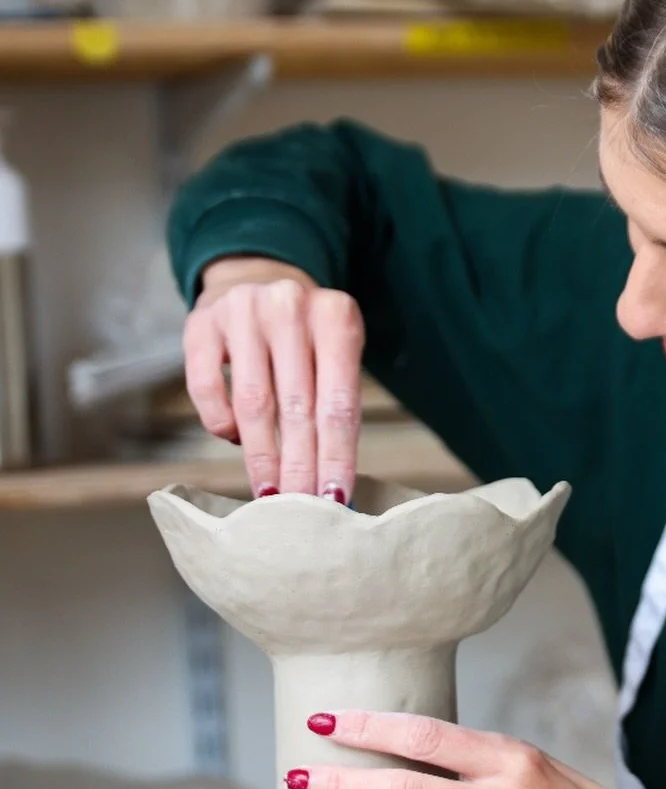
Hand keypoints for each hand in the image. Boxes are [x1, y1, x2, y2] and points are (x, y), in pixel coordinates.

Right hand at [185, 258, 364, 499]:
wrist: (256, 279)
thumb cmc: (305, 336)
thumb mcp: (334, 354)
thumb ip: (334, 405)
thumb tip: (330, 484)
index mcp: (337, 316)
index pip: (340, 403)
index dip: (336, 456)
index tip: (334, 498)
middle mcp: (290, 306)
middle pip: (298, 407)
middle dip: (300, 466)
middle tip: (300, 509)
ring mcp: (243, 310)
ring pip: (254, 403)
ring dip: (262, 456)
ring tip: (270, 492)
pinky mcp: (202, 322)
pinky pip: (207, 387)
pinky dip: (221, 423)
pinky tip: (233, 439)